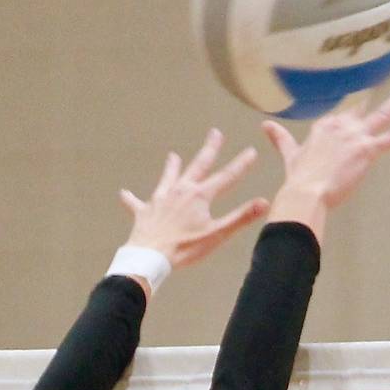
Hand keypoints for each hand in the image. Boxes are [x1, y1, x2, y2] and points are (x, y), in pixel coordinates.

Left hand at [121, 129, 267, 270]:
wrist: (150, 257)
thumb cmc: (185, 248)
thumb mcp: (217, 234)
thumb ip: (241, 217)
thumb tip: (264, 202)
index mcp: (200, 196)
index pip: (226, 177)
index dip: (241, 164)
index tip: (251, 150)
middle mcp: (180, 191)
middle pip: (197, 166)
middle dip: (209, 149)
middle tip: (215, 133)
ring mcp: (161, 199)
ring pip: (167, 178)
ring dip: (171, 167)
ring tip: (172, 155)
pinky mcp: (144, 211)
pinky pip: (136, 203)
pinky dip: (131, 198)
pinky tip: (124, 193)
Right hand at [263, 81, 389, 237]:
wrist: (305, 192)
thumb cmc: (298, 179)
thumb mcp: (291, 155)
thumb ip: (281, 138)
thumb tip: (264, 125)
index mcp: (324, 126)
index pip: (342, 115)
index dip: (349, 114)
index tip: (355, 108)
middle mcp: (341, 125)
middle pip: (362, 107)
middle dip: (374, 95)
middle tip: (384, 85)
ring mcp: (356, 136)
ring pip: (382, 114)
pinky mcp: (368, 149)